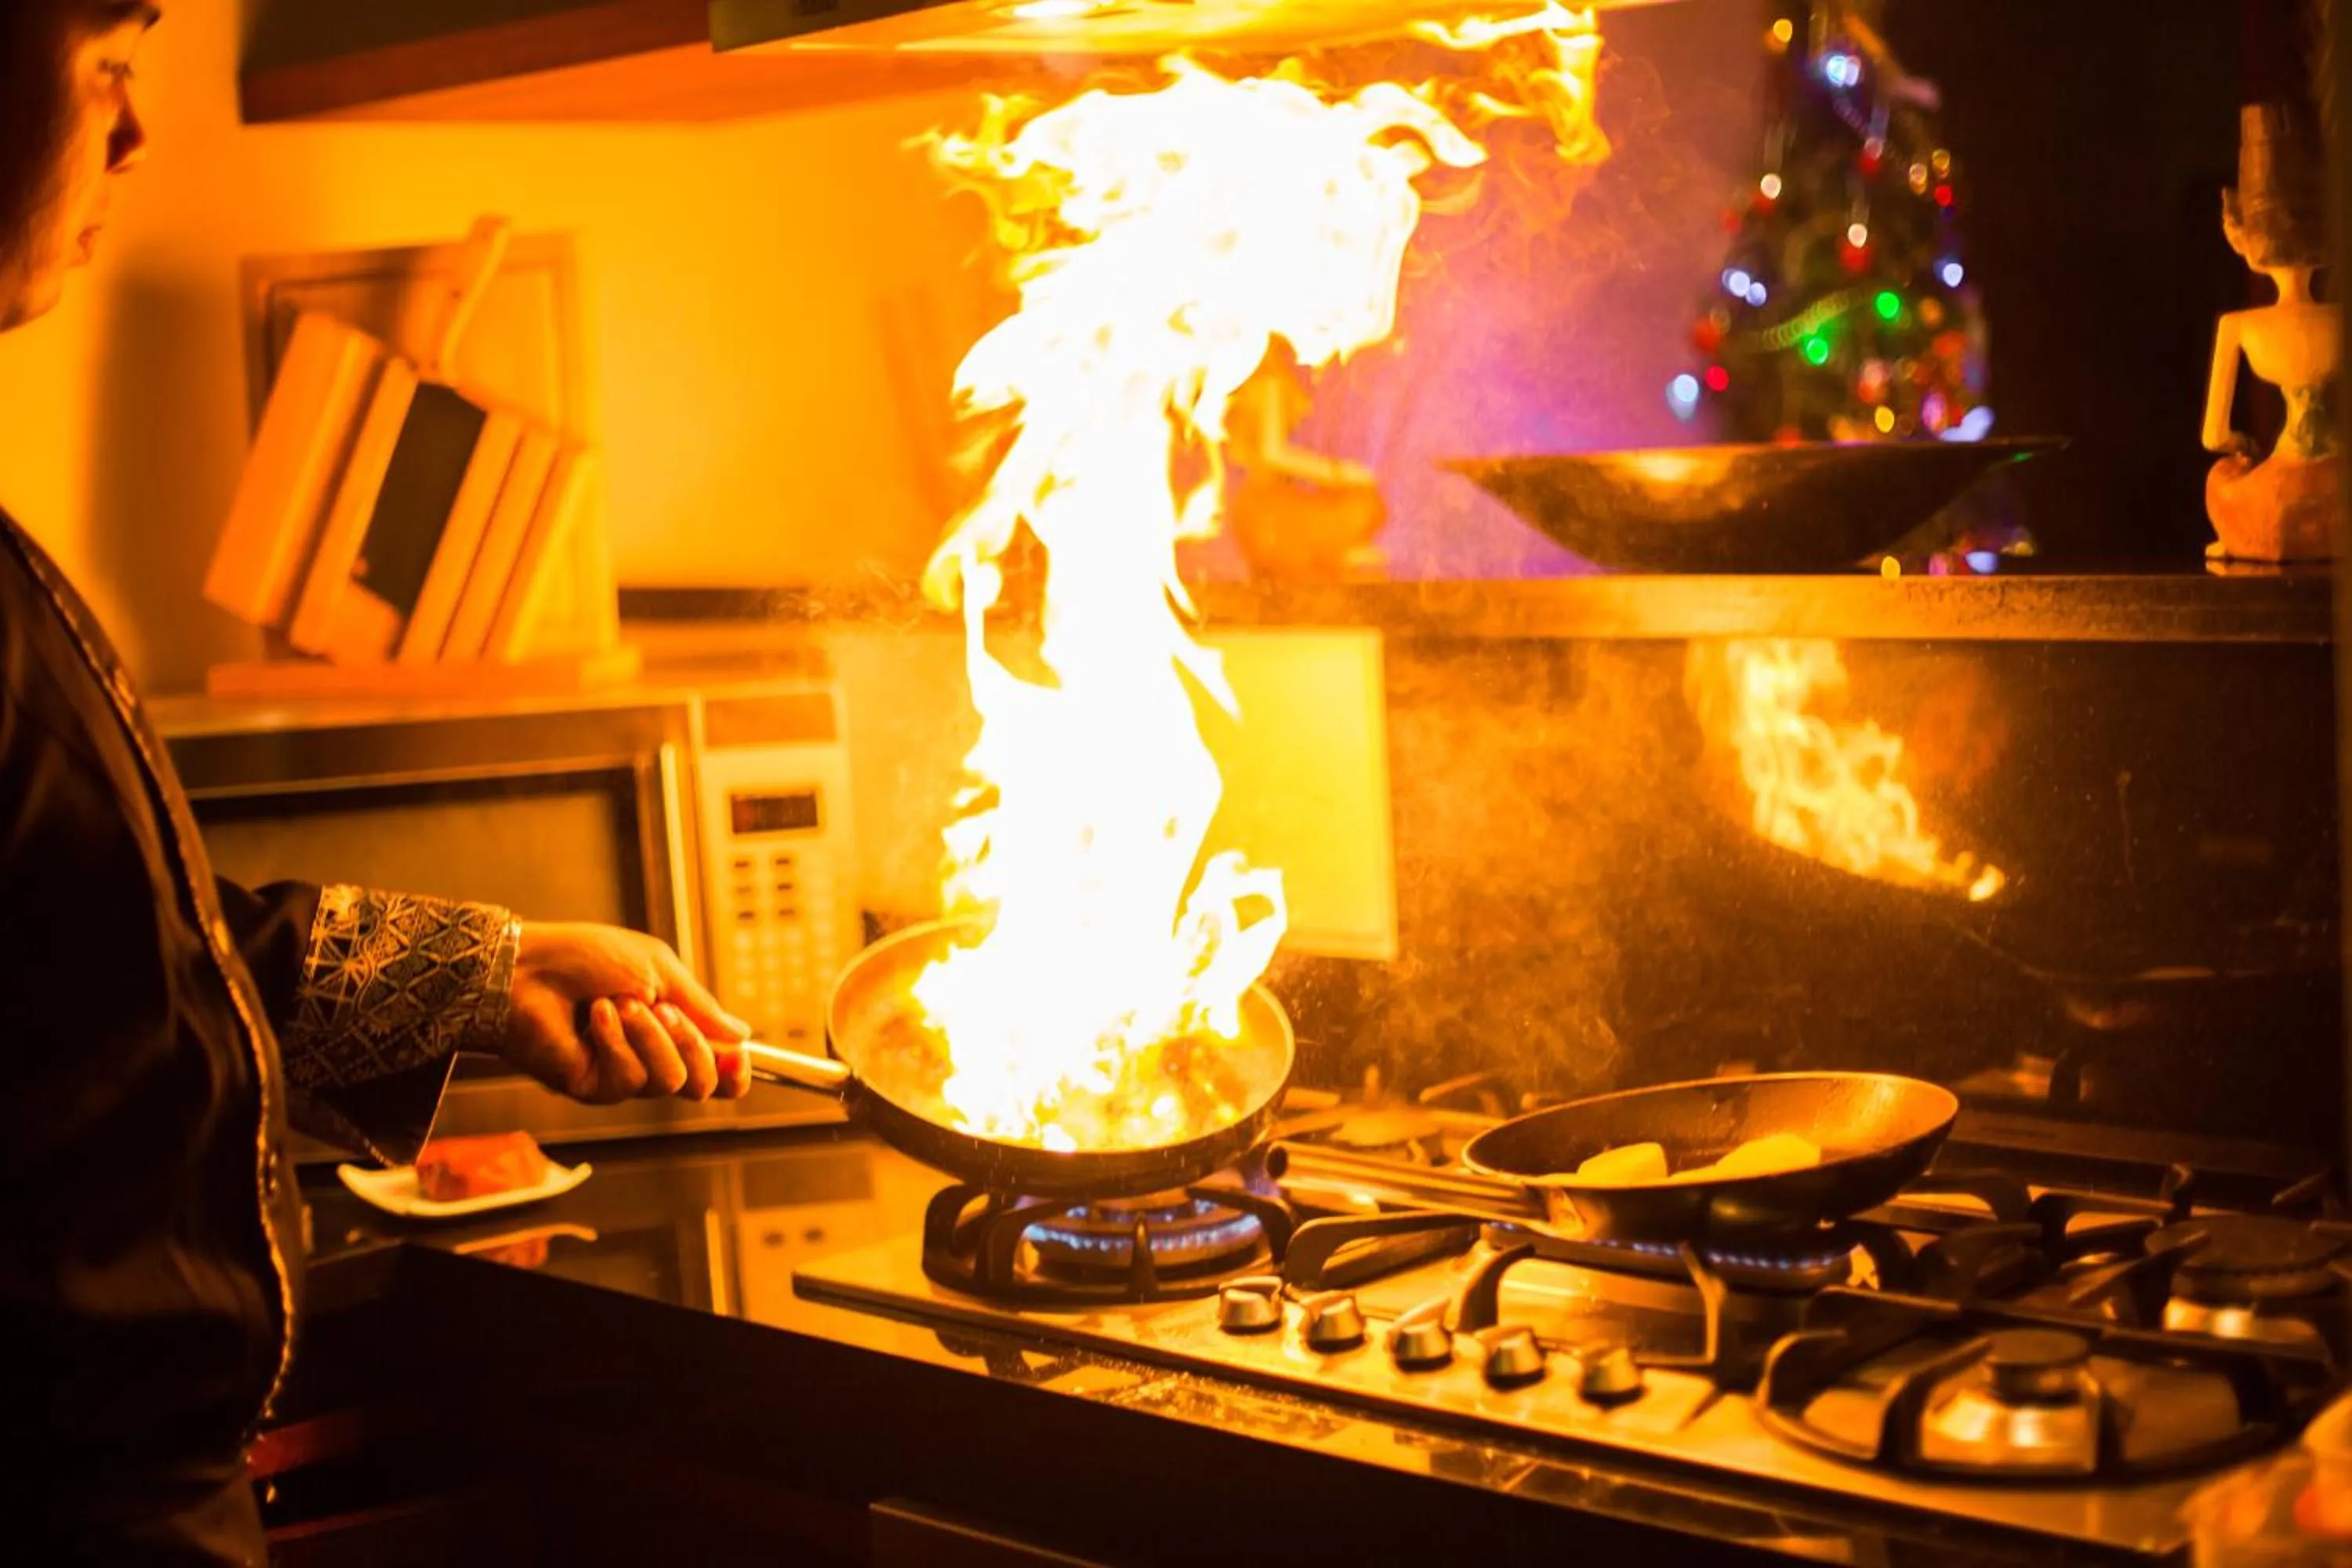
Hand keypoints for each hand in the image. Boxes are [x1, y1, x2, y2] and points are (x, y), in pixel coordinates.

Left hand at [501, 923, 752, 1103]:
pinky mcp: (594, 1087)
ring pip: (669, 1081)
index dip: (734, 1070)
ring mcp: (623, 1075)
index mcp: (671, 1028)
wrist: (531, 967)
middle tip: (665, 1011)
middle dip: (694, 1046)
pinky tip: (597, 1017)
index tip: (739, 1054)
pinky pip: (629, 1079)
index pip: (716, 1068)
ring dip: (650, 1037)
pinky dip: (617, 1041)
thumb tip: (742, 1034)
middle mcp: (651, 1057)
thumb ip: (700, 1006)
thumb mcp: (658, 968)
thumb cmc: (587, 958)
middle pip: (702, 1085)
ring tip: (621, 1004)